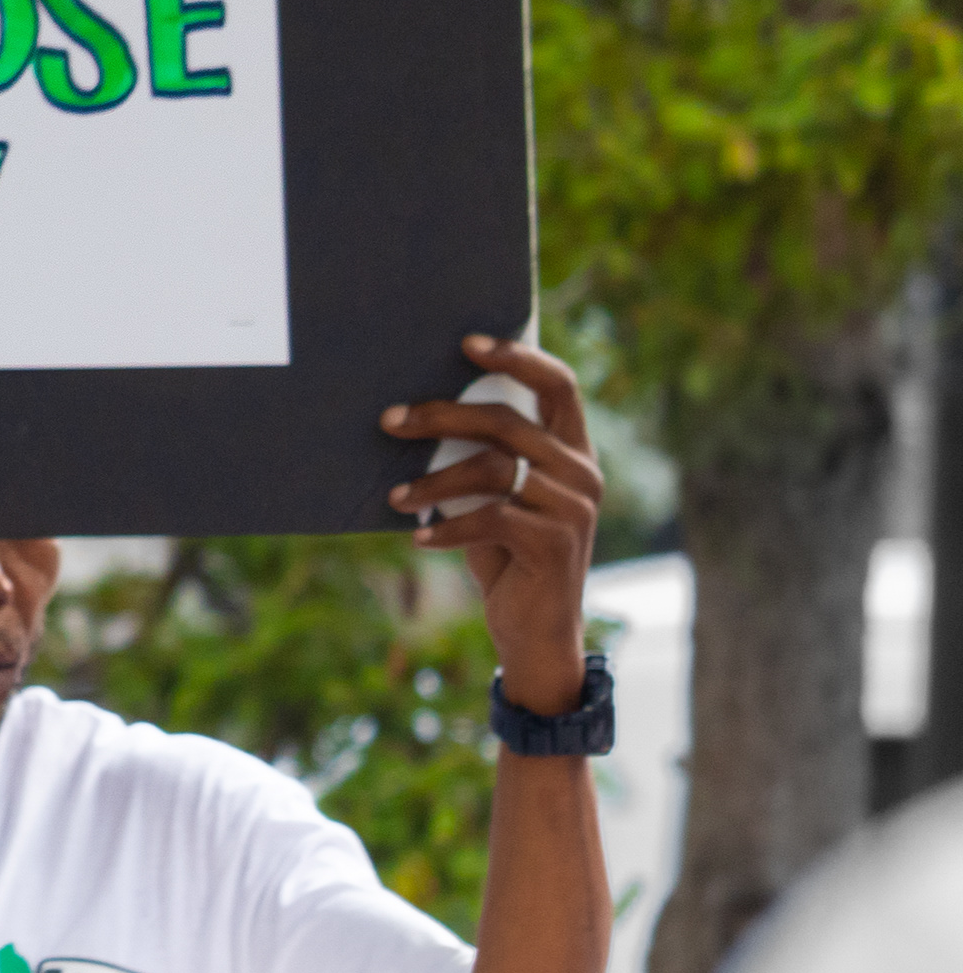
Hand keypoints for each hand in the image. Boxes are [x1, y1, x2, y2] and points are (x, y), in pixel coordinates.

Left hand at [384, 337, 602, 714]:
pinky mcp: (555, 544)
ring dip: (434, 480)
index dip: (517, 358)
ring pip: (494, 470)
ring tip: (395, 497)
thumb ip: (482, 461)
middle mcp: (582, 471)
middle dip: (442, 415)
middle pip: (508, 421)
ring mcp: (574, 507)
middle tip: (389, 420)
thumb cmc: (506, 557)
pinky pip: (491, 519)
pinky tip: (417, 539)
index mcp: (572, 450)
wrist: (535, 630)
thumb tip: (417, 419)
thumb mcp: (494, 501)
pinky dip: (447, 527)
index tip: (467, 342)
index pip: (559, 385)